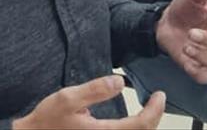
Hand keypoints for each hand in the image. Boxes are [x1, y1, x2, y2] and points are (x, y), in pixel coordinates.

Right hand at [12, 75, 162, 129]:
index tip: (160, 95)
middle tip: (157, 102)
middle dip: (154, 118)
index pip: (142, 124)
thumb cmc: (47, 120)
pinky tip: (131, 123)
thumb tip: (120, 82)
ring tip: (148, 111)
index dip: (155, 110)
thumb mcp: (67, 98)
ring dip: (145, 126)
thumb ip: (95, 90)